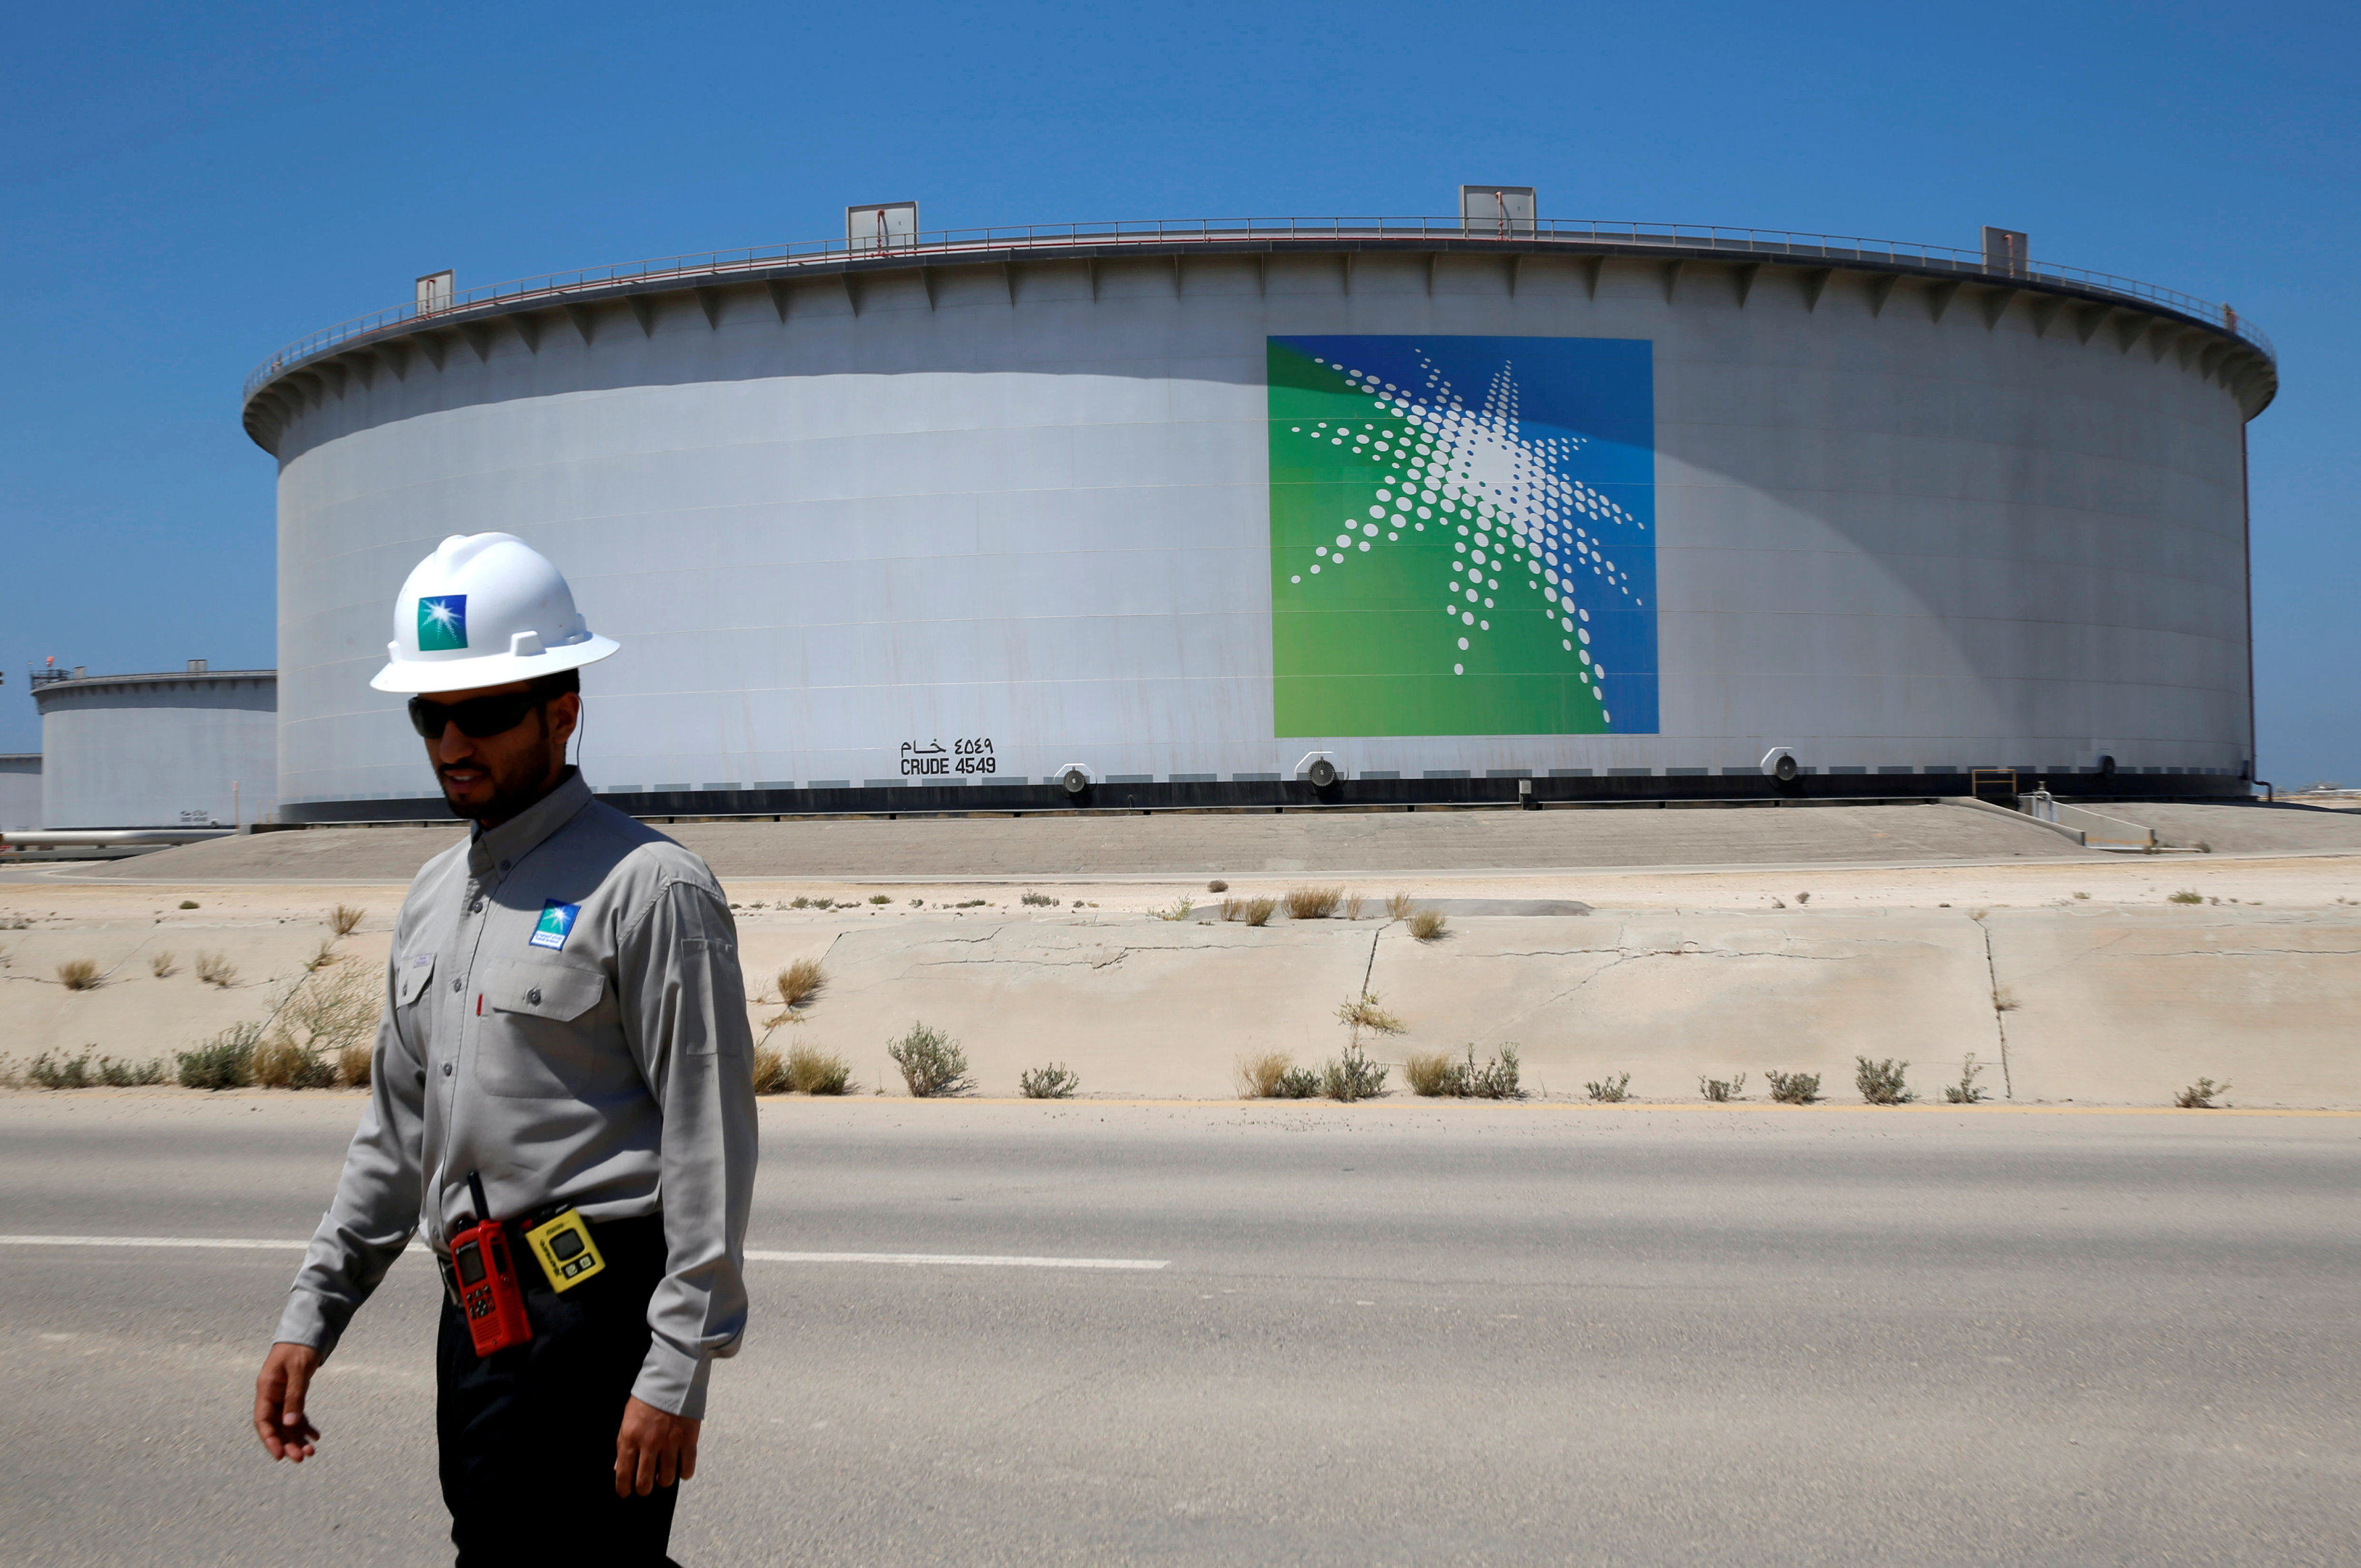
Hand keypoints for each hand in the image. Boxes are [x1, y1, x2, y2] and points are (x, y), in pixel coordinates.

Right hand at [253, 1342, 323, 1461]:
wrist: (307, 1332)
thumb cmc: (299, 1348)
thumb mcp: (298, 1370)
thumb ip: (294, 1395)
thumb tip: (290, 1423)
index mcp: (266, 1388)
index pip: (263, 1420)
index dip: (270, 1439)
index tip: (280, 1455)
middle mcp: (272, 1395)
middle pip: (276, 1425)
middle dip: (287, 1443)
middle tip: (301, 1458)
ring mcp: (282, 1395)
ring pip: (287, 1423)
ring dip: (297, 1438)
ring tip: (311, 1452)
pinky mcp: (293, 1393)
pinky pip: (296, 1414)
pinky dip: (305, 1425)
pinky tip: (315, 1435)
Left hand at [615, 1396, 700, 1496]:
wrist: (672, 1378)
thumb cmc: (647, 1398)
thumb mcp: (627, 1419)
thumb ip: (623, 1445)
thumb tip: (618, 1468)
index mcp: (630, 1437)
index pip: (624, 1474)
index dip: (624, 1489)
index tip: (625, 1493)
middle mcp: (649, 1443)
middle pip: (645, 1482)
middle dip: (644, 1489)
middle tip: (646, 1485)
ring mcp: (670, 1442)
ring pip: (667, 1478)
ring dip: (664, 1480)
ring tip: (664, 1474)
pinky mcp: (688, 1439)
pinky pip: (687, 1467)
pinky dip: (684, 1473)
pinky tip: (681, 1469)